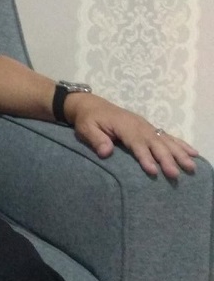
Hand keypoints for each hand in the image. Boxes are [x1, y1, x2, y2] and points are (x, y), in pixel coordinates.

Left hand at [67, 93, 198, 178]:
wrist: (91, 105)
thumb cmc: (88, 119)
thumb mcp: (86, 128)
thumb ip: (96, 139)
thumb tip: (106, 152)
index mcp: (123, 126)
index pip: (136, 143)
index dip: (144, 157)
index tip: (152, 171)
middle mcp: (138, 125)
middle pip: (155, 143)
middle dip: (166, 159)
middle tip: (175, 175)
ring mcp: (146, 126)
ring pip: (165, 140)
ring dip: (178, 154)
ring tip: (190, 167)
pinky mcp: (149, 128)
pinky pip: (167, 136)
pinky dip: (181, 144)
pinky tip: (193, 153)